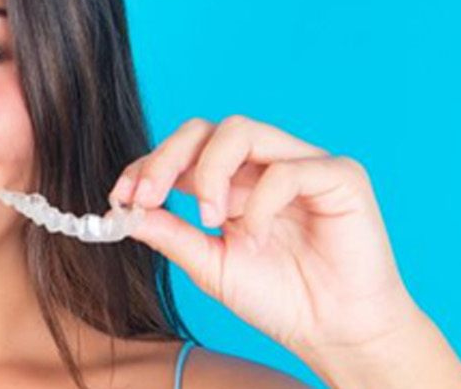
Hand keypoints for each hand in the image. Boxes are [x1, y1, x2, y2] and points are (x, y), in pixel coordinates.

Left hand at [108, 115, 418, 358]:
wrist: (336, 332)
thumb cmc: (280, 298)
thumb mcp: (211, 266)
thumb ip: (172, 235)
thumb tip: (124, 212)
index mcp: (233, 183)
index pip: (184, 151)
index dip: (148, 165)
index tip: (120, 196)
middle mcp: (264, 164)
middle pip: (207, 129)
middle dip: (168, 158)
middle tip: (148, 196)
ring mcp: (301, 165)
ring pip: (242, 130)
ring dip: (210, 172)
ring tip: (210, 219)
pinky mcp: (339, 176)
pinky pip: (288, 169)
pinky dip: (261, 203)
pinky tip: (257, 238)